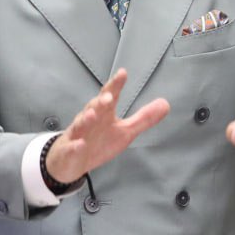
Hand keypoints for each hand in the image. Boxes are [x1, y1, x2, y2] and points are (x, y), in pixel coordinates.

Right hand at [45, 68, 169, 184]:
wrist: (70, 161)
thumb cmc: (97, 142)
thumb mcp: (125, 132)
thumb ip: (144, 118)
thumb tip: (165, 104)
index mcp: (103, 114)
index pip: (109, 96)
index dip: (116, 85)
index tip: (122, 74)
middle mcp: (89, 120)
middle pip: (93, 107)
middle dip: (100, 102)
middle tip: (108, 98)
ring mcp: (78, 134)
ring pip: (80, 125)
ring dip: (85, 119)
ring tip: (92, 115)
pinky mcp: (69, 151)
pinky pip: (71, 148)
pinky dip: (75, 146)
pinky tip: (80, 144)